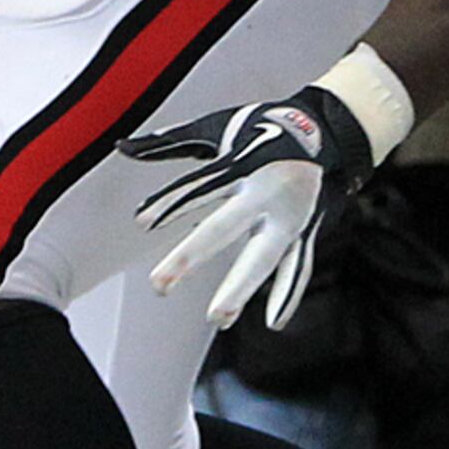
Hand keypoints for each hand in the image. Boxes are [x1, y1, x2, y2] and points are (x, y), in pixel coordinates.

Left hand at [125, 88, 374, 329]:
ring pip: (263, 256)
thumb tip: (125, 147)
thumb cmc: (262, 128)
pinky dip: (286, 294)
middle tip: (159, 284)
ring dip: (240, 287)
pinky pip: (297, 266)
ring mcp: (288, 216)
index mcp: (240, 164)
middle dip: (190, 256)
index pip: (199, 189)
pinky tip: (272, 321)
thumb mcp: (217, 127)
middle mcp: (265, 192)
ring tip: (217, 317)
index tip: (143, 222)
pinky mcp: (304, 231)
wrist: (324, 130)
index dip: (170, 204)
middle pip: (223, 228)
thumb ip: (171, 142)